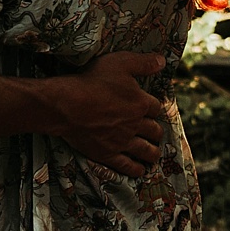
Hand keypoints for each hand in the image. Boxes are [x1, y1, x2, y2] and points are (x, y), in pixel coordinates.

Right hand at [51, 54, 164, 183]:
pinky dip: (136, 169)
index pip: (156, 108)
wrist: (67, 104)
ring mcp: (123, 141)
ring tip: (154, 154)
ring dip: (152, 152)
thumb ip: (143, 62)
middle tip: (155, 133)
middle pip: (154, 131)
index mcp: (140, 103)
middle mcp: (135, 124)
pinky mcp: (108, 154)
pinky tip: (140, 170)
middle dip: (156, 132)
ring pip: (146, 151)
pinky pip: (127, 165)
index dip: (154, 108)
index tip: (152, 110)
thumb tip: (162, 61)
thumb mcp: (119, 63)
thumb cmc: (92, 80)